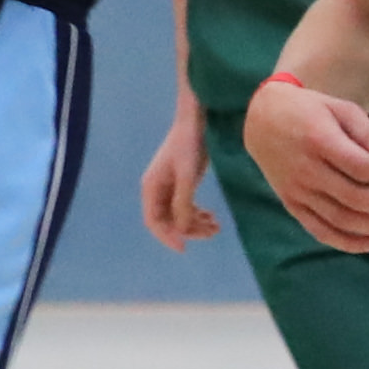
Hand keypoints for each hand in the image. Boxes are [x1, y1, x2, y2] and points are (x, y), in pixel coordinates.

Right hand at [138, 101, 218, 251]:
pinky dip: (198, 214)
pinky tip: (212, 216)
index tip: (184, 248)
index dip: (167, 237)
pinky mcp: (180, 182)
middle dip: (189, 230)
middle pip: (168, 221)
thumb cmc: (189, 145)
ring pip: (179, 215)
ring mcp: (168, 186)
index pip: (154, 221)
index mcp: (151, 187)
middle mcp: (156, 189)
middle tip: (213, 232)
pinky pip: (185, 206)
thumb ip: (183, 202)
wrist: (195, 121)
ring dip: (196, 224)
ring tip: (217, 226)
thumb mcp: (188, 176)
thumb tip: (181, 229)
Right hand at [243, 74, 368, 254]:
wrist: (262, 119)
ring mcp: (295, 190)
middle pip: (356, 198)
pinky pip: (320, 230)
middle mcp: (305, 169)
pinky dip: (348, 243)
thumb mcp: (340, 108)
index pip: (363, 168)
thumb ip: (368, 132)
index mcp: (318, 141)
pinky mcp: (290, 204)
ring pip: (341, 219)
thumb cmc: (310, 111)